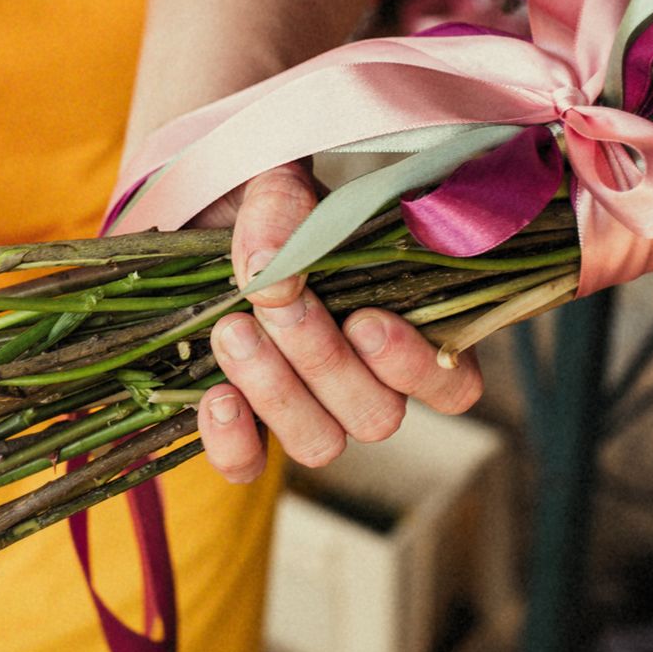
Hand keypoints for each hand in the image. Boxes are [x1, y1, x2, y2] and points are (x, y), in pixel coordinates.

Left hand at [197, 164, 482, 483]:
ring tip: (233, 330)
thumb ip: (286, 211)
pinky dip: (234, 442)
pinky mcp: (248, 429)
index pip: (453, 386)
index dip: (416, 367)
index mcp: (408, 326)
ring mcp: (309, 412)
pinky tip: (215, 397)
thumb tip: (272, 274)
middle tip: (276, 303)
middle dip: (323, 360)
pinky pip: (250, 468)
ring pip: (321, 445)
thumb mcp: (282, 183)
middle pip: (377, 417)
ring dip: (277, 392)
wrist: (199, 216)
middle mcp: (367, 383)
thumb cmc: (268, 205)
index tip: (364, 319)